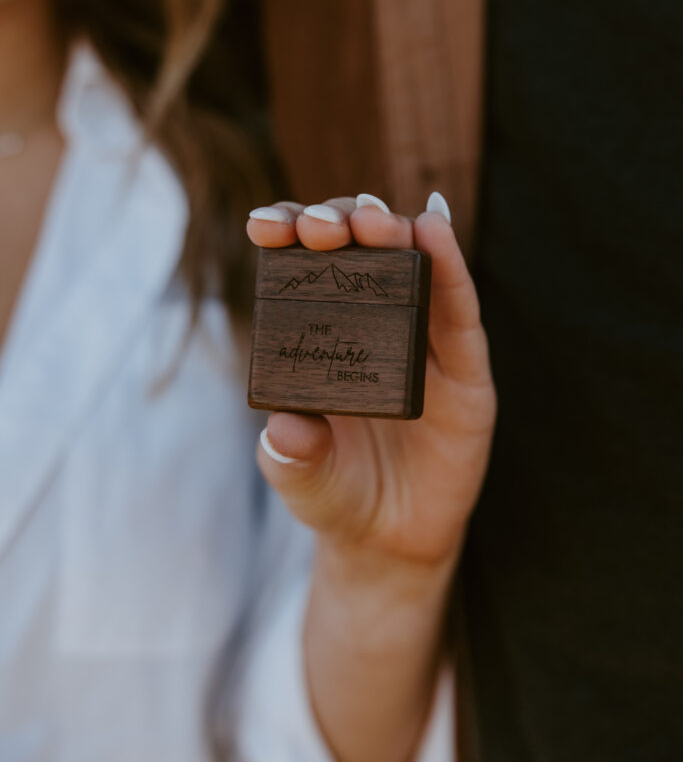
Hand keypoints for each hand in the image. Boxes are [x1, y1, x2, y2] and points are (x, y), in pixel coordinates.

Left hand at [247, 192, 495, 570]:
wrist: (389, 541)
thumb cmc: (335, 492)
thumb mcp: (300, 476)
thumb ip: (290, 454)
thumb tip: (286, 427)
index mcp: (325, 334)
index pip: (307, 267)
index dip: (289, 234)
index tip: (265, 226)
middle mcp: (376, 325)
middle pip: (361, 251)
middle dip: (339, 223)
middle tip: (321, 227)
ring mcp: (425, 342)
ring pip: (414, 266)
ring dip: (394, 232)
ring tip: (372, 220)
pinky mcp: (467, 370)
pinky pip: (461, 311)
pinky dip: (451, 267)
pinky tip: (435, 230)